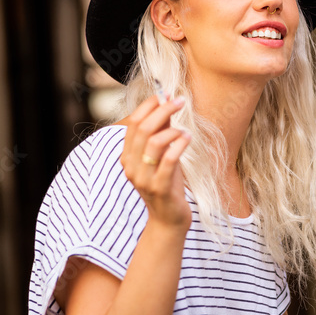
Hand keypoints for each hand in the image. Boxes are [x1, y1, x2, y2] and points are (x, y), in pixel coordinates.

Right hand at [119, 95, 192, 230]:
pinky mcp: (160, 188)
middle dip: (162, 110)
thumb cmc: (166, 184)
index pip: (133, 123)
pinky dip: (179, 145)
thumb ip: (161, 132)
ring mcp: (144, 178)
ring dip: (172, 129)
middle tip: (180, 101)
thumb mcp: (161, 156)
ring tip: (185, 130)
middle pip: (142, 129)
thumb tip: (166, 103)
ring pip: (153, 142)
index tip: (165, 94)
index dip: (148, 106)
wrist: (168, 220)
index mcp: (127, 156)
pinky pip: (169, 160)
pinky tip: (188, 138)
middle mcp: (131, 166)